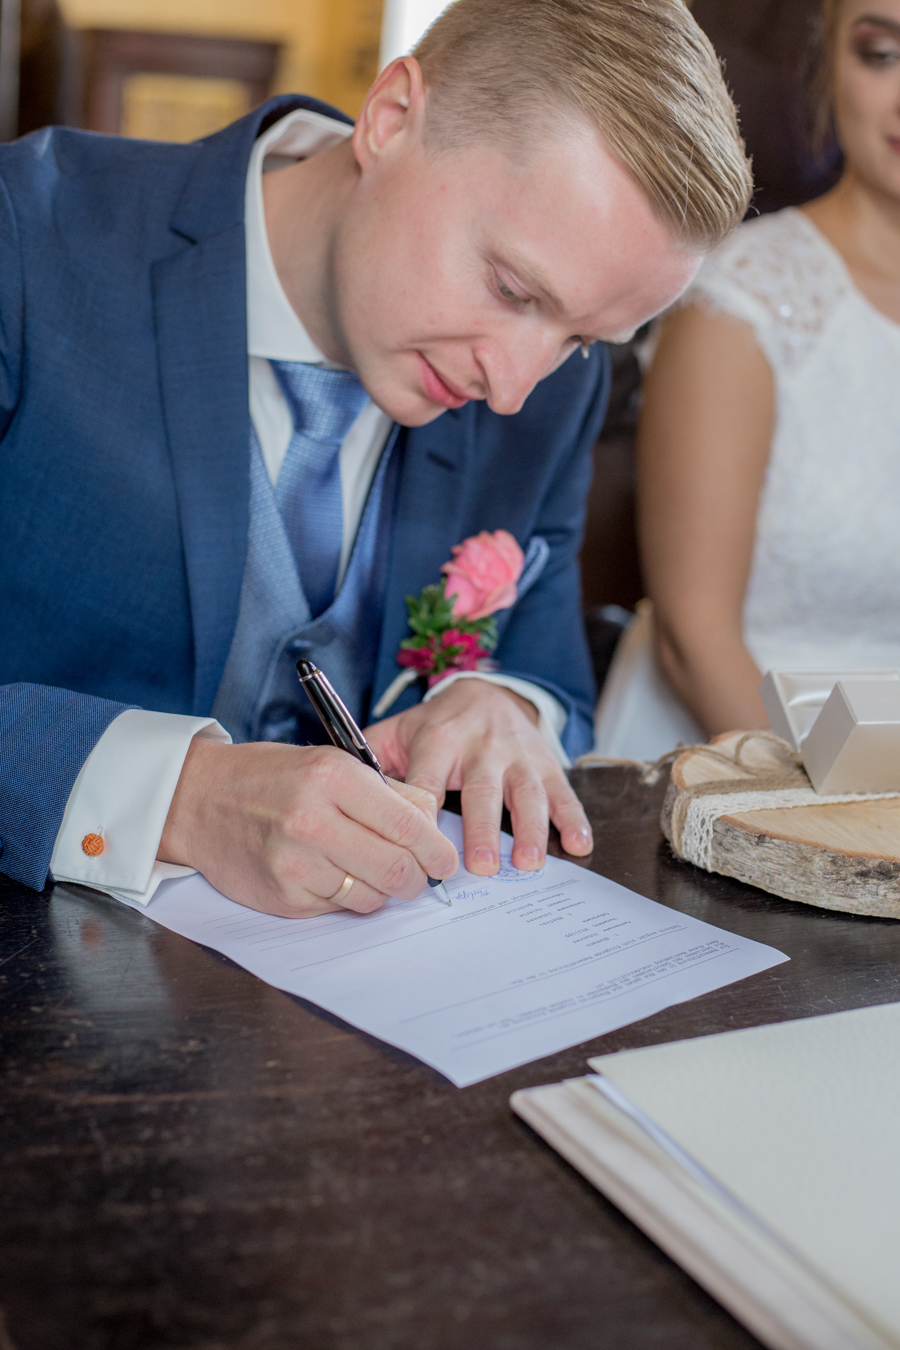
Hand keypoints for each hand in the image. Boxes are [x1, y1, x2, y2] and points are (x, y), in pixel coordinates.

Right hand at [158, 739, 458, 917]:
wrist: (199, 800)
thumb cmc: (272, 778)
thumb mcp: (331, 763)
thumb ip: (386, 793)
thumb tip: (433, 826)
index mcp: (334, 777)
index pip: (409, 826)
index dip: (437, 850)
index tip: (446, 860)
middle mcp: (314, 820)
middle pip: (398, 870)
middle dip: (416, 878)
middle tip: (415, 874)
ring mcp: (296, 864)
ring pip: (372, 897)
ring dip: (379, 889)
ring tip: (363, 867)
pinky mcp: (284, 898)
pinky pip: (338, 909)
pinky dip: (343, 896)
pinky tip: (325, 873)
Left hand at [366, 678, 592, 874]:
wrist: (485, 691)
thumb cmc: (435, 726)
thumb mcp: (397, 731)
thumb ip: (369, 762)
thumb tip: (344, 801)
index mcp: (438, 740)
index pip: (427, 781)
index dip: (422, 815)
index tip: (416, 850)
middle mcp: (481, 746)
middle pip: (482, 791)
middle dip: (482, 829)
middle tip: (480, 867)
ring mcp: (517, 755)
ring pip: (527, 793)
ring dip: (531, 829)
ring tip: (529, 862)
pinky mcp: (545, 763)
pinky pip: (563, 791)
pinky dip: (573, 818)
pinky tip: (580, 844)